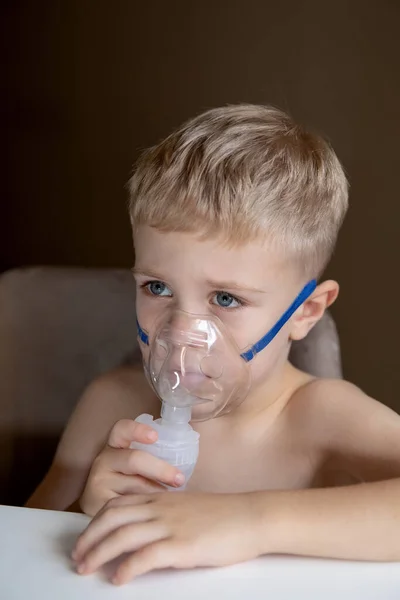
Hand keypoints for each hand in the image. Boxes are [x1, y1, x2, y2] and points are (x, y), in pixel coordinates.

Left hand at [72, 492, 264, 584]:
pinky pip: (146, 555)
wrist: (250, 517)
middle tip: (77, 557)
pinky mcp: (182, 545)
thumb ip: (164, 514)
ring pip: (123, 535)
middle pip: (112, 518)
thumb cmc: (223, 515)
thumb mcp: (187, 508)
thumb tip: (145, 532)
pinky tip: (119, 579)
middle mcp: (160, 508)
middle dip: (89, 537)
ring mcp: (170, 525)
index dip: (95, 522)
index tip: (85, 538)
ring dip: (99, 553)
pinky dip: (127, 567)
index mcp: (160, 498)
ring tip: (87, 568)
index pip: (117, 505)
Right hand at [80, 419, 185, 515]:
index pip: (122, 429)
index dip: (137, 430)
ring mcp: (98, 482)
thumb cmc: (130, 487)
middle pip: (134, 459)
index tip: (155, 436)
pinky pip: (128, 505)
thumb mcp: (138, 469)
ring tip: (170, 501)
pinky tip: (155, 512)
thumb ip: (154, 459)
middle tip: (180, 480)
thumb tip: (187, 461)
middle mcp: (104, 460)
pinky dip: (145, 507)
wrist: (102, 518)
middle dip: (161, 469)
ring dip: (157, 492)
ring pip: (135, 485)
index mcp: (115, 446)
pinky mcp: (97, 504)